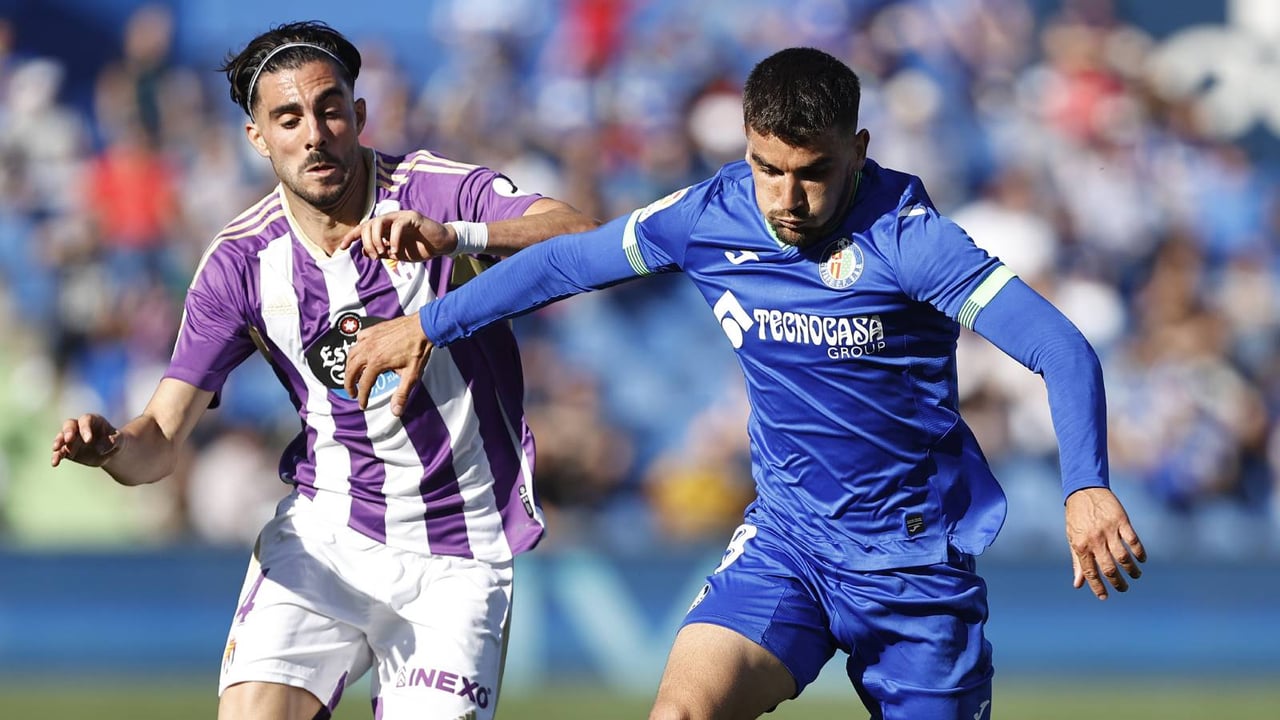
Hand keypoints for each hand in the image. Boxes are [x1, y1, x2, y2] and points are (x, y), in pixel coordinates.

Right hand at [51, 414, 123, 467]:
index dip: (85, 428)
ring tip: (56, 449)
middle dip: (68, 431)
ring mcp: (72, 438)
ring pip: (61, 437)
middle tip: (68, 439)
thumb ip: (115, 440)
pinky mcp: (68, 450)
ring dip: (58, 442)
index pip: (86, 420)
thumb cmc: (116, 440)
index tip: (88, 440)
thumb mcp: (120, 439)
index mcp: (93, 420)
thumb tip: (104, 446)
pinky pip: (60, 452)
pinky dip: (56, 456)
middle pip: (69, 425)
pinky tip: (55, 463)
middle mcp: (79, 427)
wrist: (110, 451)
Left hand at [338, 210, 455, 260]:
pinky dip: (393, 239)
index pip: (363, 229)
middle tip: (373, 256)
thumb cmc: (419, 248)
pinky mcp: (412, 217)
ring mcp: (401, 216)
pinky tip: (395, 251)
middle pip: (368, 224)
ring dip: (376, 239)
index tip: (342, 248)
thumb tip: (365, 252)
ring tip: (382, 253)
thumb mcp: (396, 253)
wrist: (440, 245)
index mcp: (385, 227)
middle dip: (366, 241)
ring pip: (378, 221)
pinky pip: (397, 225)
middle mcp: (390, 219)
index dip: (351, 237)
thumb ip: (381, 251)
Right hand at [344, 314, 434, 415]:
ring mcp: (370, 338)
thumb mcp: (412, 375)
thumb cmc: (418, 350)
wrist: (424, 327)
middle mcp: (369, 350)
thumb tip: (396, 412)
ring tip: (354, 376)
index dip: (362, 397)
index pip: (364, 384)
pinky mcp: (373, 330)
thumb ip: (402, 394)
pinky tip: (361, 353)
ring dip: (350, 366)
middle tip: (352, 393)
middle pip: (351, 369)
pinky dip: (356, 348)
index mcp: (377, 362)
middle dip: (349, 384)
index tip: (362, 405)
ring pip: (351, 354)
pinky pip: (358, 339)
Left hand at [1064, 487, 1146, 599]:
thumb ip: (1077, 561)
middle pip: (1109, 568)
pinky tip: (1142, 559)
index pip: (1090, 572)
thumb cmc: (1077, 517)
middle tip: (1123, 589)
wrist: (1084, 490)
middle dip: (1117, 583)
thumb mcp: (1073, 538)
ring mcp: (1109, 530)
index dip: (1098, 587)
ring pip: (1123, 557)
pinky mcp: (1122, 521)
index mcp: (1081, 545)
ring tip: (1135, 576)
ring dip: (1132, 570)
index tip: (1105, 597)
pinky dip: (1139, 552)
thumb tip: (1078, 584)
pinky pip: (1133, 541)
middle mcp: (1095, 540)